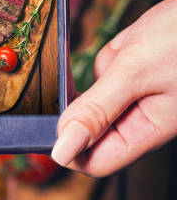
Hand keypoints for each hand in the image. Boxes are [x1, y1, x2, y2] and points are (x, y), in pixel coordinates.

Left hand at [51, 0, 176, 175]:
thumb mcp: (136, 72)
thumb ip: (97, 110)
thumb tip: (62, 150)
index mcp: (148, 130)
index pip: (96, 160)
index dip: (69, 145)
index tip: (51, 120)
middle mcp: (144, 117)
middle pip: (94, 119)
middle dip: (95, 91)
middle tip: (115, 68)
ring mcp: (141, 93)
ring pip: (100, 87)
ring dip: (109, 64)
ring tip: (139, 46)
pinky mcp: (140, 72)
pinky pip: (111, 66)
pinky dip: (117, 51)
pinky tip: (140, 39)